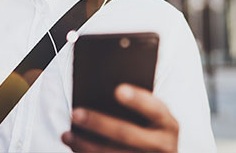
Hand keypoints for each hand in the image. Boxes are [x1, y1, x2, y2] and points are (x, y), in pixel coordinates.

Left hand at [62, 84, 178, 151]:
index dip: (137, 100)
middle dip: (99, 123)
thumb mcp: (152, 118)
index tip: (117, 89)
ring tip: (66, 134)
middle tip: (75, 113)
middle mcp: (164, 146)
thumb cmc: (150, 130)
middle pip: (127, 134)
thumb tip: (106, 92)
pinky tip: (75, 146)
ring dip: (86, 145)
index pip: (155, 109)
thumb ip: (137, 106)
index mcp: (169, 124)